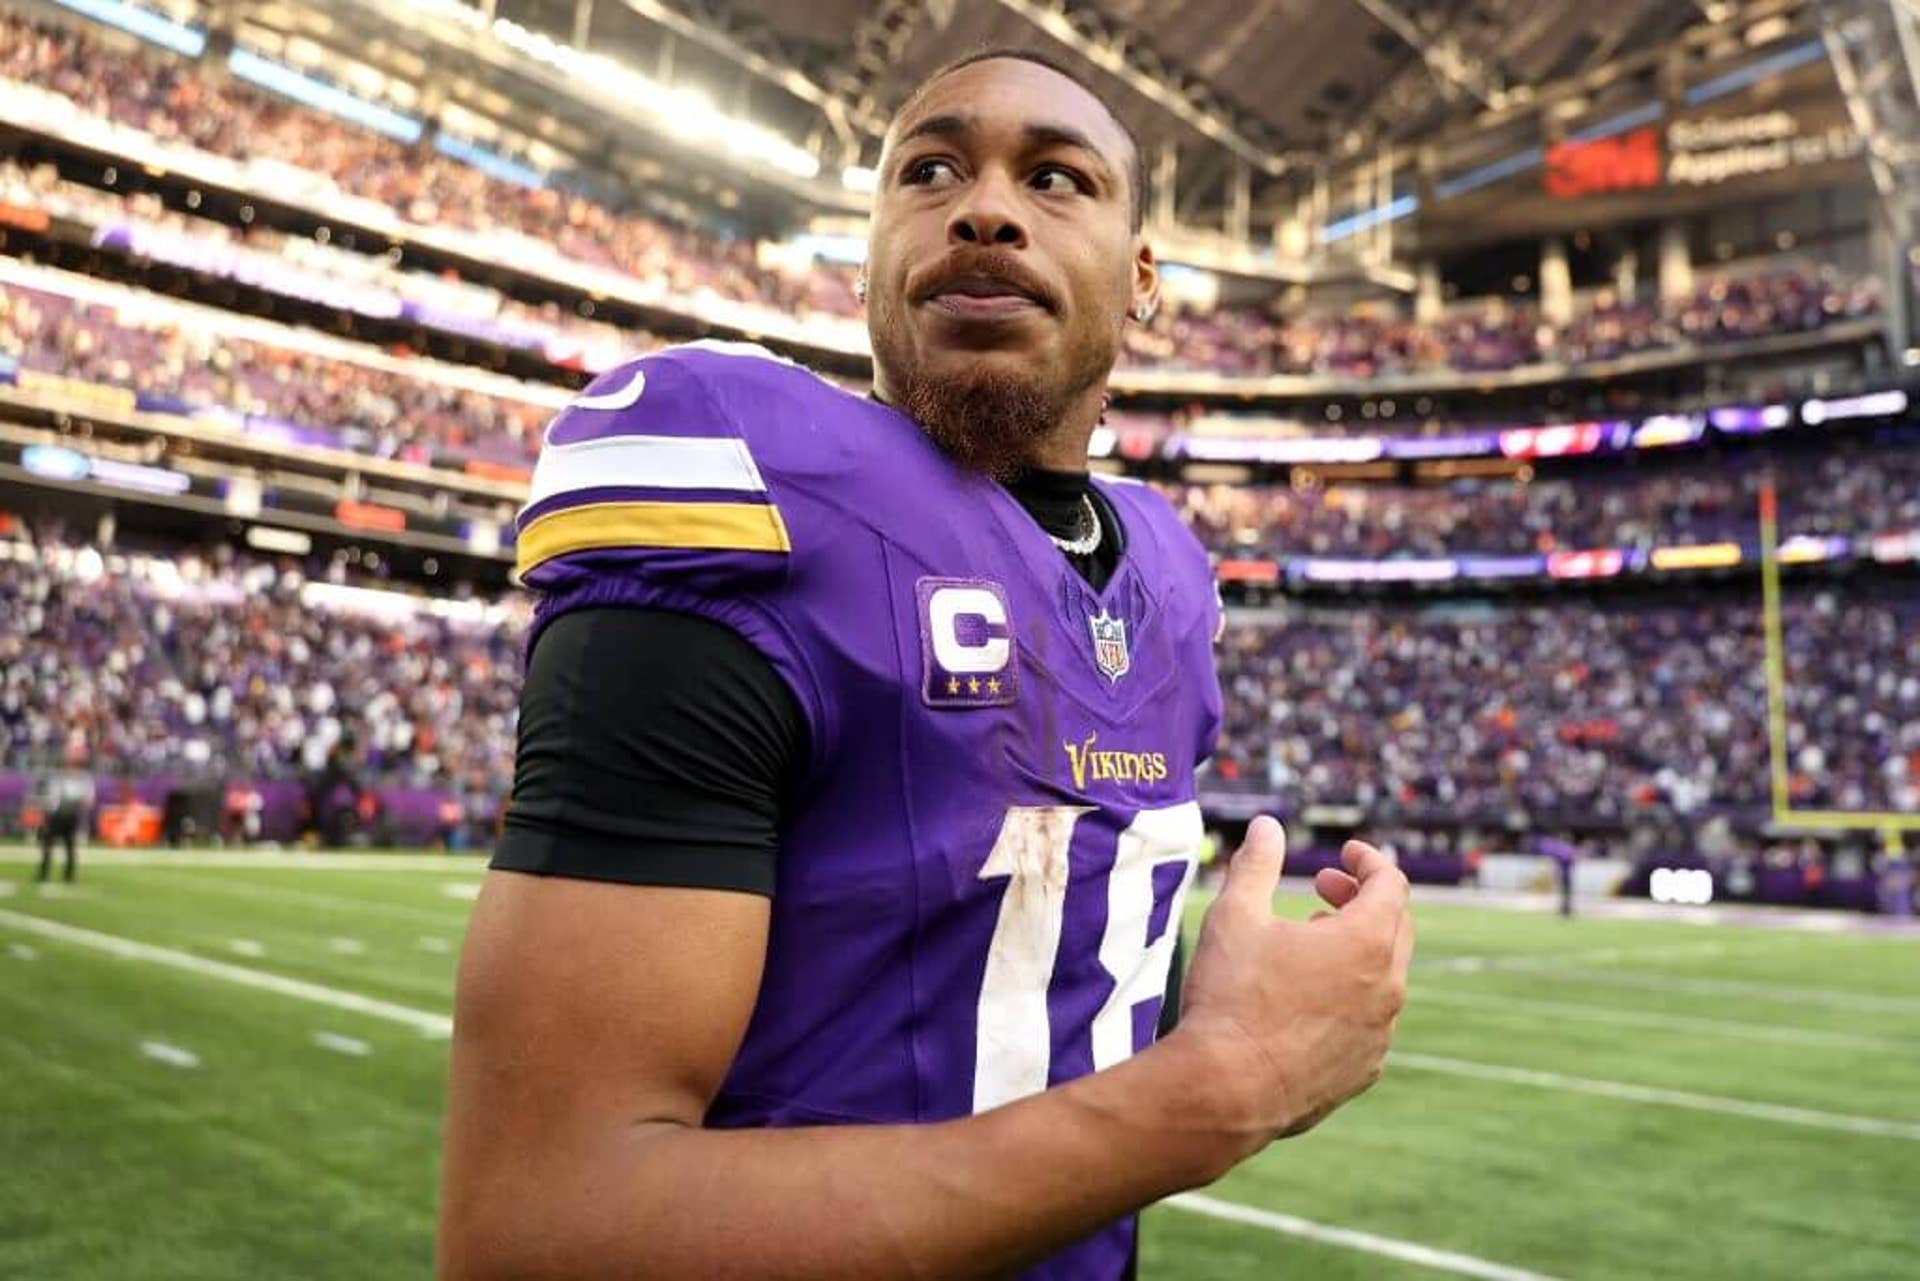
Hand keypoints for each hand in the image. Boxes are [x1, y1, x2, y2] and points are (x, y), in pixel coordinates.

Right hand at [1171, 817, 1412, 1159]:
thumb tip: (1267, 826)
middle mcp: (1388, 989)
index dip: (1368, 861)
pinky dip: (1350, 997)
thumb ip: (1258, 864)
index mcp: (1367, 943)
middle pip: (1397, 927)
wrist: (1225, 1091)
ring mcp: (1380, 1036)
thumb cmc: (1232, 997)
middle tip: (1323, 889)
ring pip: (1385, 977)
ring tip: (1310, 942)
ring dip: (1356, 950)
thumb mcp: (1236, 915)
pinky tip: (1308, 999)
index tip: (1344, 854)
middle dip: (1363, 899)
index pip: (1391, 884)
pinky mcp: (1363, 1071)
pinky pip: (1370, 1022)